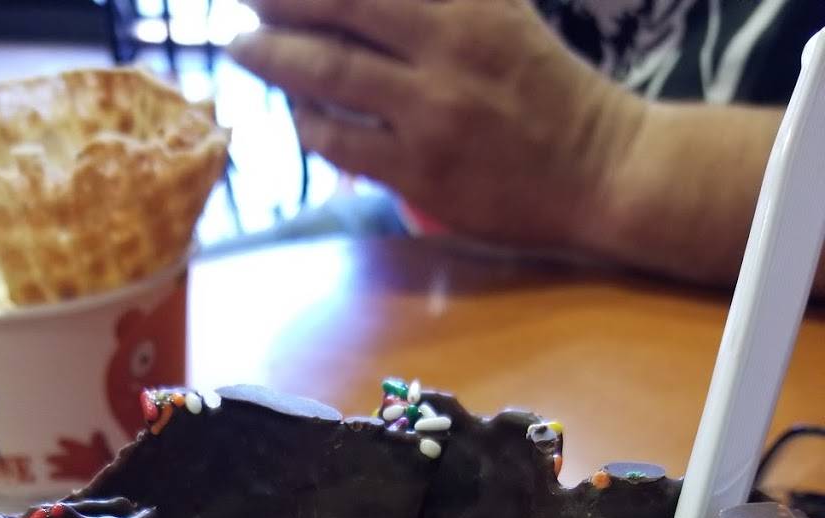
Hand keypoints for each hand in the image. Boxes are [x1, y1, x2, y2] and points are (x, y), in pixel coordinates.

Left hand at [230, 0, 645, 250]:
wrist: (601, 171)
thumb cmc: (548, 91)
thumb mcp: (502, 16)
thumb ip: (443, 2)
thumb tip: (371, 2)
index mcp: (468, 5)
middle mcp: (446, 50)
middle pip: (337, 10)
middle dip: (278, 1)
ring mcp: (431, 115)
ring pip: (330, 76)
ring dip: (276, 60)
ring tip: (244, 49)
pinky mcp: (423, 173)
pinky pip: (344, 144)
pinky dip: (310, 124)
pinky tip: (295, 113)